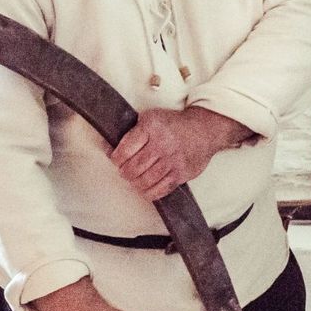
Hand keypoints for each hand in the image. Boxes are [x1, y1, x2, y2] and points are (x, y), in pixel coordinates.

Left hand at [111, 106, 246, 201]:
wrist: (203, 130)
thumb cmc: (173, 124)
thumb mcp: (151, 118)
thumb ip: (132, 132)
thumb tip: (107, 148)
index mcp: (151, 127)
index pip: (124, 150)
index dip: (116, 159)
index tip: (116, 160)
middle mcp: (162, 143)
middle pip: (132, 168)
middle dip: (124, 172)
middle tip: (125, 171)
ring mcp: (172, 160)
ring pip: (144, 181)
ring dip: (135, 183)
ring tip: (135, 179)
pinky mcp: (181, 173)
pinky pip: (160, 190)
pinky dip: (149, 193)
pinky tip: (146, 188)